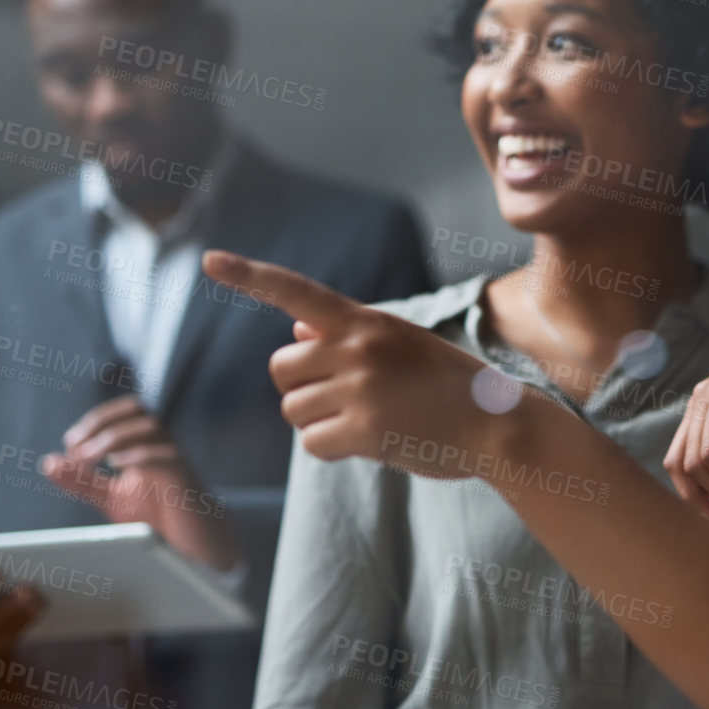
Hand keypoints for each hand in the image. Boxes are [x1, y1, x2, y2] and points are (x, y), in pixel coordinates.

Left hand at [42, 395, 239, 572]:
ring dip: (114, 437)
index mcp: (145, 444)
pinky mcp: (185, 480)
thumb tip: (48, 462)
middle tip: (76, 446)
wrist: (196, 545)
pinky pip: (166, 456)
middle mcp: (162, 444)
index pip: (120, 414)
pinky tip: (117, 466)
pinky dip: (138, 456)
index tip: (70, 446)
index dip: (92, 423)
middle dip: (102, 422)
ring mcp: (176, 460)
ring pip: (151, 427)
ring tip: (88, 458)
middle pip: (137, 409)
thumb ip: (82, 480)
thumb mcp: (110, 497)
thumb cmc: (158, 516)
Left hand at [200, 250, 512, 475]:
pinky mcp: (364, 431)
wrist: (498, 423)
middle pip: (281, 369)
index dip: (249, 275)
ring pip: (293, 409)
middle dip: (301, 387)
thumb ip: (348, 337)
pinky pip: (312, 443)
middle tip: (343, 398)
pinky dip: (331, 448)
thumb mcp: (402, 343)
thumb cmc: (448, 385)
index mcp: (366, 321)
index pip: (296, 291)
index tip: (209, 260)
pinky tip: (369, 441)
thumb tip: (295, 336)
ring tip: (367, 419)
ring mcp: (359, 389)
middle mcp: (357, 348)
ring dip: (318, 421)